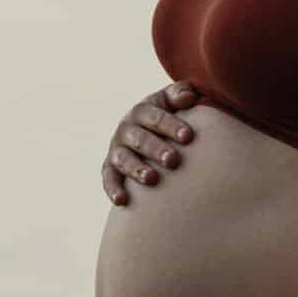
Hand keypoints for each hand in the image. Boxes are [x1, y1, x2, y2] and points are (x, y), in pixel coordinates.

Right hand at [102, 81, 200, 202]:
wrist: (149, 134)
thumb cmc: (168, 119)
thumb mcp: (171, 103)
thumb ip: (180, 94)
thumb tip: (189, 96)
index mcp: (142, 111)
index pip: (155, 116)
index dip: (170, 125)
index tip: (188, 136)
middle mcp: (126, 129)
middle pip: (139, 138)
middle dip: (155, 148)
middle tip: (173, 160)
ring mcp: (117, 149)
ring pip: (123, 158)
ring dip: (135, 168)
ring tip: (152, 179)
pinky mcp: (110, 168)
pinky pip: (108, 178)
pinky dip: (112, 188)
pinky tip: (122, 201)